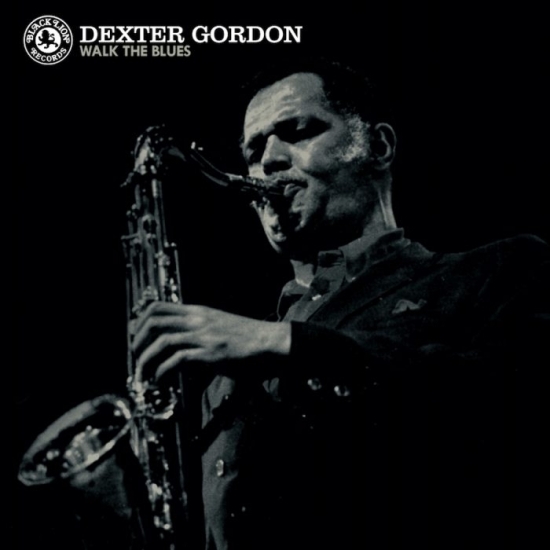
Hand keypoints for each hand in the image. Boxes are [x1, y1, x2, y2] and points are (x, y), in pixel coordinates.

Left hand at [131, 302, 290, 380]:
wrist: (271, 342)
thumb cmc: (248, 337)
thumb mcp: (219, 326)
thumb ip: (199, 331)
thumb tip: (180, 347)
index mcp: (198, 311)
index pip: (158, 306)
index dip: (140, 321)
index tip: (136, 338)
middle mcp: (197, 319)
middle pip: (153, 321)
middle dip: (137, 340)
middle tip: (135, 357)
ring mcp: (203, 335)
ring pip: (161, 341)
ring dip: (146, 360)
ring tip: (143, 374)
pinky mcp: (210, 353)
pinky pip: (177, 360)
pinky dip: (163, 371)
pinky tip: (162, 380)